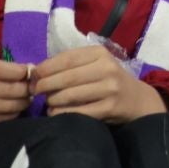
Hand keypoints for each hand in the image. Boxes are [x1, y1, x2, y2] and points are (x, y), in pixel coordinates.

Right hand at [0, 52, 29, 129]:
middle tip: (33, 88)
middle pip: (5, 90)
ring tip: (27, 98)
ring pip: (5, 106)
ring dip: (22, 103)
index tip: (30, 73)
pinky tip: (16, 108)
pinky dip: (13, 114)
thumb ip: (3, 66)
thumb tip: (31, 72)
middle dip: (25, 89)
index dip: (19, 73)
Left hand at [34, 45, 163, 123]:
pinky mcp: (109, 108)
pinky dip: (61, 113)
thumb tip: (37, 72)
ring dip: (52, 101)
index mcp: (100, 54)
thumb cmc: (108, 79)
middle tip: (35, 92)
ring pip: (70, 95)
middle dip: (44, 85)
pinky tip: (55, 113)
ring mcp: (110, 89)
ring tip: (47, 102)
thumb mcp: (95, 64)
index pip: (66, 59)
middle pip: (66, 78)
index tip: (32, 76)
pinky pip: (77, 112)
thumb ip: (70, 65)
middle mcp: (107, 68)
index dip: (45, 68)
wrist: (136, 99)